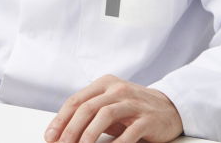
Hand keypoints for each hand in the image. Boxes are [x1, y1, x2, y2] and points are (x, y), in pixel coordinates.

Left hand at [45, 75, 183, 142]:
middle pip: (87, 108)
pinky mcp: (148, 118)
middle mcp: (117, 90)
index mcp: (105, 84)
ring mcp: (133, 103)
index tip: (50, 137)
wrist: (169, 108)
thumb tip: (62, 133)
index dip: (61, 120)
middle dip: (71, 130)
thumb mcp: (109, 106)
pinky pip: (129, 132)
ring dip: (89, 135)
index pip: (76, 100)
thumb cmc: (133, 109)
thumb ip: (89, 114)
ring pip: (105, 115)